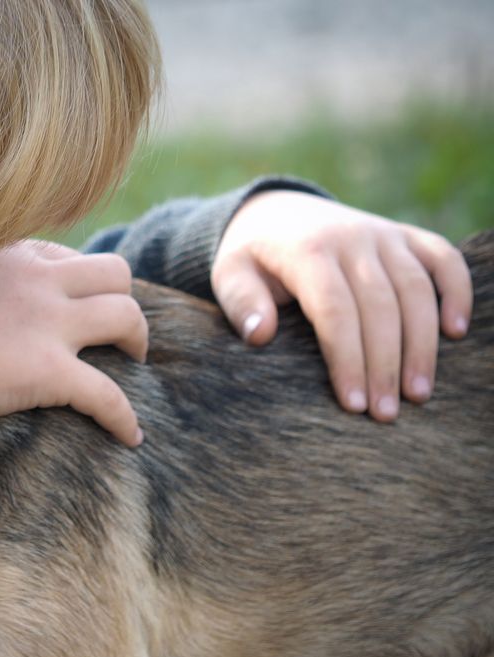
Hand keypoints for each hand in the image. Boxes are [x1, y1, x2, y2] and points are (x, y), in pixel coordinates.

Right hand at [0, 240, 147, 443]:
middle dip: (124, 298)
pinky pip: (107, 395)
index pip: (67, 255)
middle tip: (118, 329)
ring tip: (135, 362)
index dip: (79, 281)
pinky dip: (124, 418)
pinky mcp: (51, 373)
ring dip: (138, 340)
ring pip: (127, 317)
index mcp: (11, 258)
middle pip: (114, 272)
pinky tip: (132, 436)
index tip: (74, 304)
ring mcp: (50, 326)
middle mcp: (39, 283)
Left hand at [212, 191, 472, 420]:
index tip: (352, 403)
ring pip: (416, 289)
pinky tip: (456, 333)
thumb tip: (261, 335)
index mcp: (307, 251)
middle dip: (385, 364)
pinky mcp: (405, 235)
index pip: (334, 309)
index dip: (346, 358)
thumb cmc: (252, 259)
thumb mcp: (230, 276)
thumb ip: (242, 303)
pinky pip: (443, 259)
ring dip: (422, 344)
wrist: (276, 213)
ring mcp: (383, 235)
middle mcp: (351, 238)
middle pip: (380, 306)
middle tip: (385, 414)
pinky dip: (456, 291)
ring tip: (417, 394)